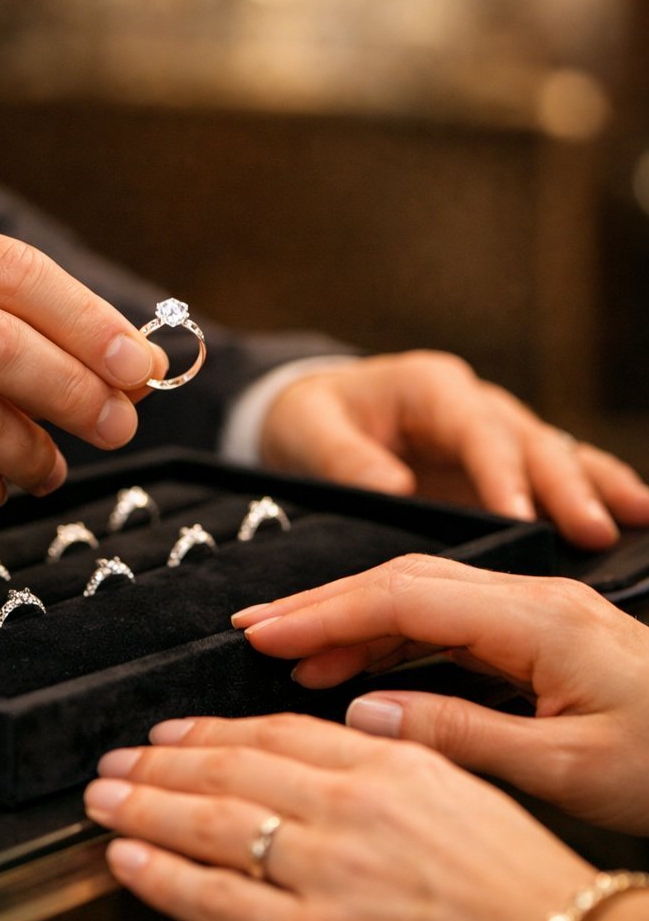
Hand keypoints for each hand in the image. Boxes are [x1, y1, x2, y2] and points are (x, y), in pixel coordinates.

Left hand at [85, 714, 591, 920]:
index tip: (171, 730)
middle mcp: (348, 806)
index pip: (273, 731)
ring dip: (145, 804)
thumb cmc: (516, 878)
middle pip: (230, 767)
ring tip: (104, 795)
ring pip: (211, 821)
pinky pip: (219, 896)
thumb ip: (382, 756)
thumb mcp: (453, 787)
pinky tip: (126, 855)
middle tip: (115, 757)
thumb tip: (326, 736)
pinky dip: (164, 873)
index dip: (210, 729)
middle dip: (161, 761)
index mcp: (385, 761)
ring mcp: (326, 870)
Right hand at [233, 555, 648, 832]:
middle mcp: (530, 599)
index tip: (265, 632)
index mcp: (537, 620)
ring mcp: (532, 611)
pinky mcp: (534, 632)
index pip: (404, 597)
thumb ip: (459, 732)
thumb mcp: (566, 768)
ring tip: (296, 656)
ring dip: (351, 621)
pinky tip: (357, 664)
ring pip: (418, 597)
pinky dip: (390, 638)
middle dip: (324, 603)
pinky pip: (444, 621)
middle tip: (258, 629)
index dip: (326, 611)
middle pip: (401, 581)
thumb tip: (365, 712)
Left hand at [259, 351, 648, 548]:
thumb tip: (394, 488)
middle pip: (528, 440)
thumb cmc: (306, 417)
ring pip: (552, 452)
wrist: (311, 410)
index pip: (475, 430)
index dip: (500, 473)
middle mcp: (469, 405)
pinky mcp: (493, 463)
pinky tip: (629, 514)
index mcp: (429, 388)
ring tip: (639, 518)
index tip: (520, 516)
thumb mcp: (308, 431)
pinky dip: (586, 490)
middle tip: (595, 532)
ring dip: (593, 485)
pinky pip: (546, 473)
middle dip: (564, 485)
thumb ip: (344, 458)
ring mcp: (488, 433)